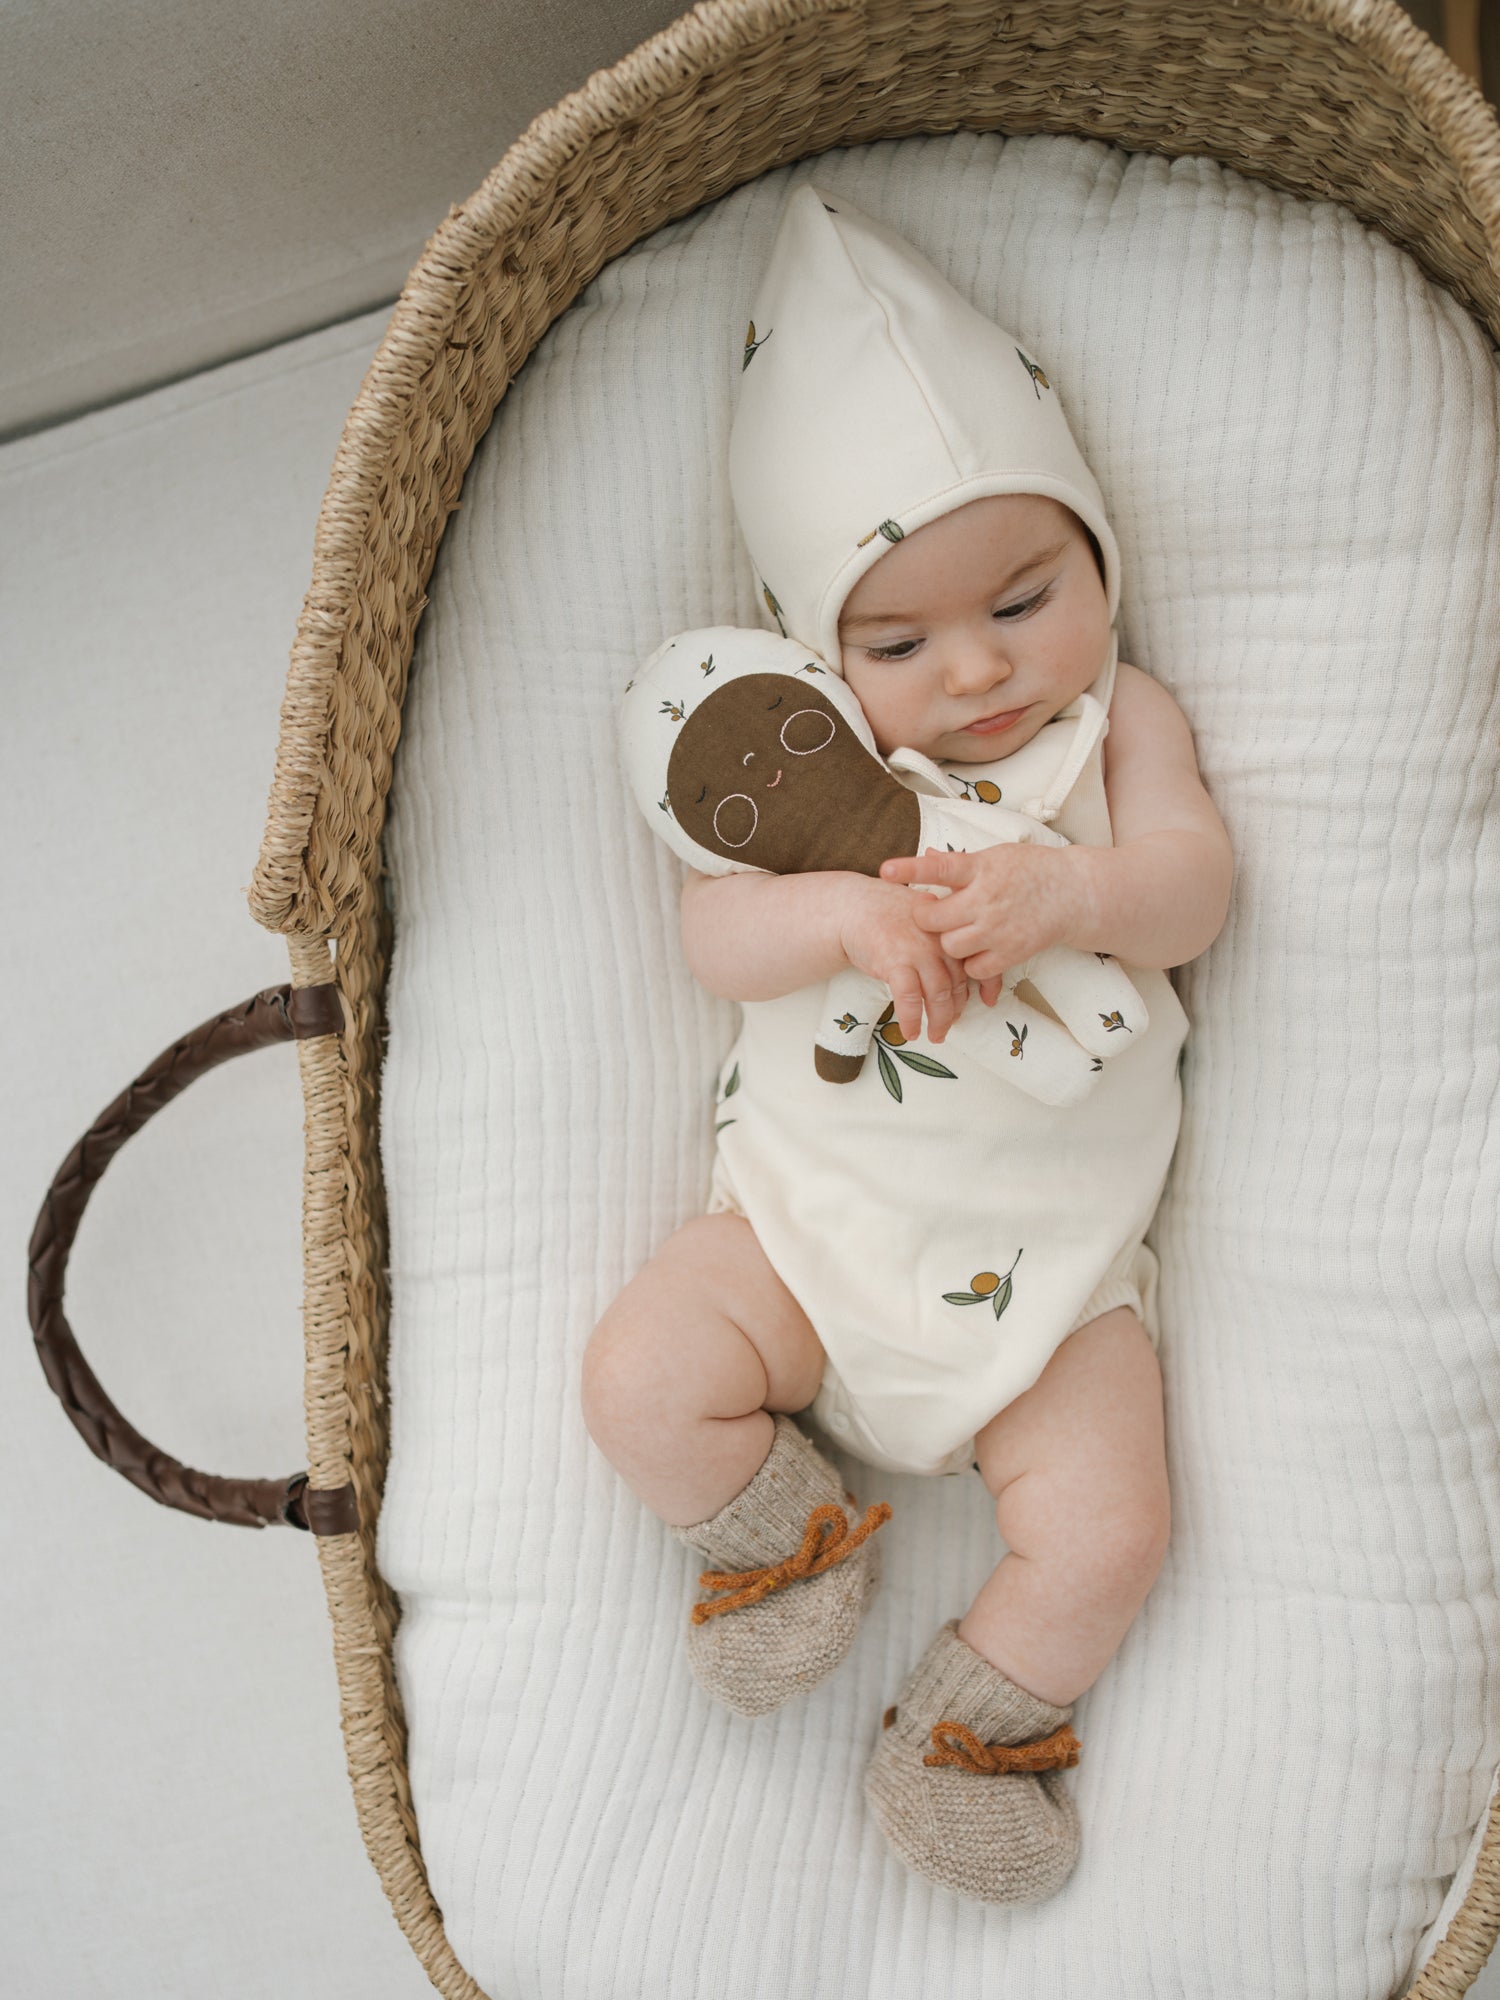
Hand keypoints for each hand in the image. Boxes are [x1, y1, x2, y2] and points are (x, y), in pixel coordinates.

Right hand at [837, 878, 973, 1043]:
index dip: (989, 984)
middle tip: (950, 1025)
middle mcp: (939, 939)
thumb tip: (959, 971)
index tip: (989, 1002)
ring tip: (936, 1036)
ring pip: (939, 995)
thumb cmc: (887, 915)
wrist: (853, 906)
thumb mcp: (925, 917)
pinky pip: (910, 999)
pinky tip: (910, 1032)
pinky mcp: (895, 962)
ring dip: (939, 1021)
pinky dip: (912, 1019)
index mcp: (950, 928)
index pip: (977, 959)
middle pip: (957, 983)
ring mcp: (918, 950)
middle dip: (955, 1010)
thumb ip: (944, 939)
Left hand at [878, 844, 1087, 988]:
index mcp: (981, 868)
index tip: (886, 871)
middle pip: (934, 919)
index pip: (940, 868)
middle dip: (926, 917)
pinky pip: (974, 969)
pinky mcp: (1011, 952)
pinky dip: (971, 963)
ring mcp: (999, 929)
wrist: (1073, 893)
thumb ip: (960, 863)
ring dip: (949, 941)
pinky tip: (978, 948)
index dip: (911, 869)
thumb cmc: (1029, 870)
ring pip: (950, 946)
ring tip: (961, 929)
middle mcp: (987, 899)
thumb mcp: (995, 857)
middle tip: (934, 912)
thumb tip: (928, 855)